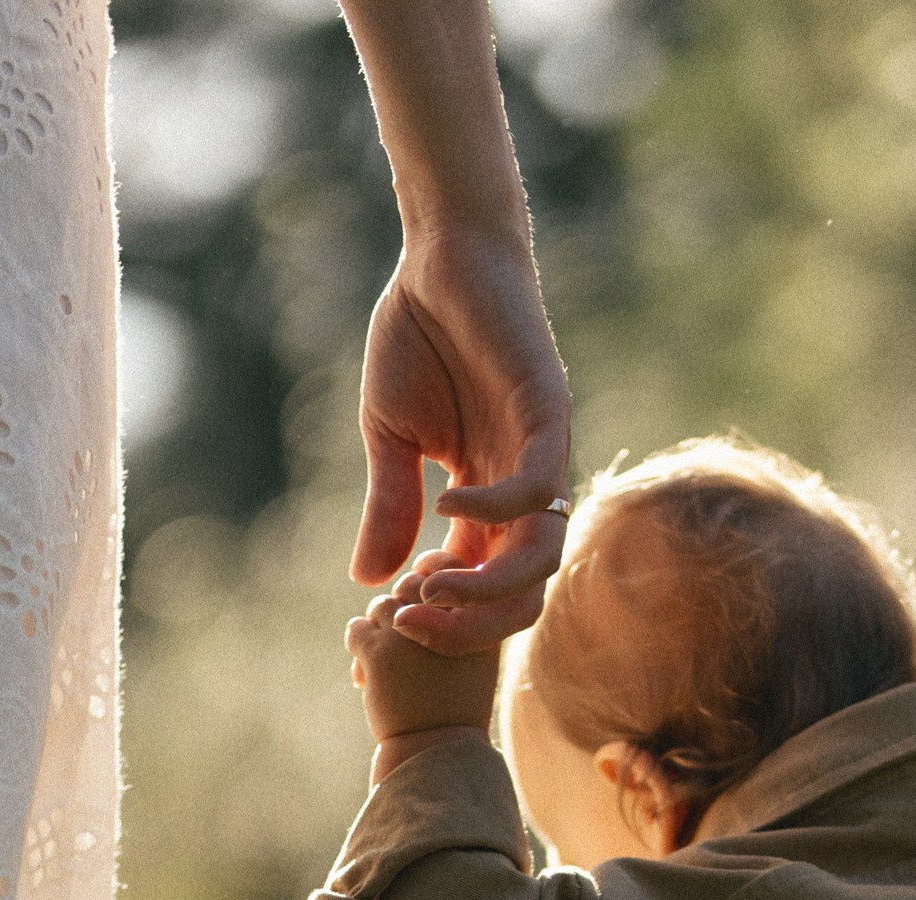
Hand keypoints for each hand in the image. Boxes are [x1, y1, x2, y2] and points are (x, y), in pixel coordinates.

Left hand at [348, 586, 499, 752]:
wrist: (435, 759)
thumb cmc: (453, 711)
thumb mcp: (472, 660)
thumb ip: (454, 616)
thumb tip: (415, 578)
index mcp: (480, 617)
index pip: (447, 566)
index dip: (427, 582)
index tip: (424, 611)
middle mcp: (449, 617)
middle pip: (409, 586)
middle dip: (401, 612)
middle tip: (404, 650)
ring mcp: (413, 632)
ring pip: (380, 607)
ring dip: (379, 635)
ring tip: (389, 671)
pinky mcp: (380, 651)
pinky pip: (356, 629)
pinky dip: (359, 651)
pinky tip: (371, 678)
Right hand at [352, 222, 572, 655]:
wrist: (443, 258)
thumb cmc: (419, 338)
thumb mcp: (391, 435)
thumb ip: (389, 505)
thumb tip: (366, 580)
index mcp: (489, 504)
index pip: (483, 588)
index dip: (445, 619)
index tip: (393, 619)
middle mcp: (524, 492)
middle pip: (523, 592)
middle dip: (471, 625)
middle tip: (412, 625)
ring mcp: (542, 456)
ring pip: (540, 556)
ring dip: (487, 587)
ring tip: (430, 585)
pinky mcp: (549, 414)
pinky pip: (538, 488)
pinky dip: (494, 509)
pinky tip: (445, 500)